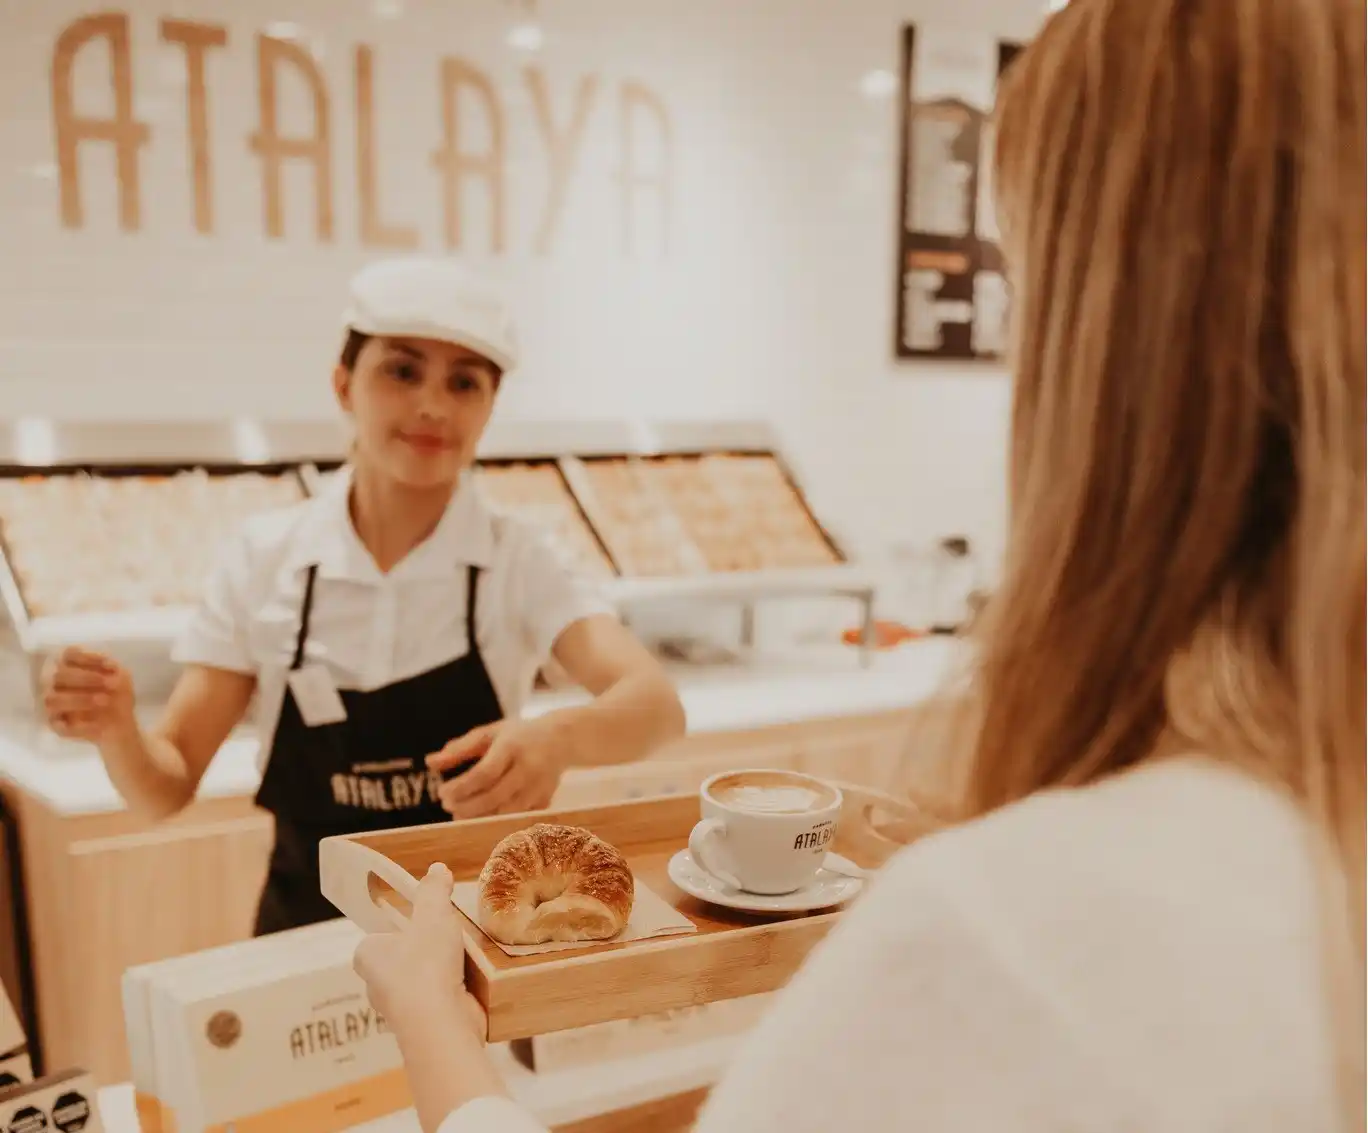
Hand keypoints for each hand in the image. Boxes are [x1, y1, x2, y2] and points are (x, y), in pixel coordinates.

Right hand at [41, 647, 135, 743]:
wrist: (119, 722)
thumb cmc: (116, 694)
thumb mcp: (122, 679)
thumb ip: (115, 672)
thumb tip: (111, 669)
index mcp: (69, 666)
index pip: (68, 655)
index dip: (88, 658)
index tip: (111, 665)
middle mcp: (55, 683)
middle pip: (58, 675)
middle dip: (86, 678)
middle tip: (111, 684)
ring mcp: (53, 704)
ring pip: (53, 699)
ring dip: (79, 699)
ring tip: (105, 701)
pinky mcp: (55, 724)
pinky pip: (60, 725)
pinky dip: (79, 725)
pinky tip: (97, 724)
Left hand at [353, 863, 484, 1037]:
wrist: (440, 1025)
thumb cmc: (426, 965)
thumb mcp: (433, 915)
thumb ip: (434, 891)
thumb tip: (437, 868)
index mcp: (368, 956)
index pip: (379, 937)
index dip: (400, 929)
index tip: (424, 923)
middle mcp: (377, 986)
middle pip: (402, 960)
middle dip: (425, 952)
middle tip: (450, 937)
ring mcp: (401, 1010)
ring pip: (422, 983)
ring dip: (443, 973)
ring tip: (466, 957)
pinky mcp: (424, 1027)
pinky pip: (440, 1002)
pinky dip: (456, 993)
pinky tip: (473, 983)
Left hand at [427, 714, 572, 818]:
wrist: (563, 739)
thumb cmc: (519, 735)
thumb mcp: (490, 733)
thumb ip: (460, 749)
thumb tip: (430, 763)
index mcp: (512, 746)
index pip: (484, 773)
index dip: (461, 788)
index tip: (442, 793)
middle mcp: (528, 768)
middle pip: (493, 797)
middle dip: (466, 806)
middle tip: (448, 806)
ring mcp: (539, 787)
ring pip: (505, 812)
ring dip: (478, 817)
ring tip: (460, 813)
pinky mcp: (545, 800)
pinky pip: (517, 817)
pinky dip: (496, 820)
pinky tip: (482, 815)